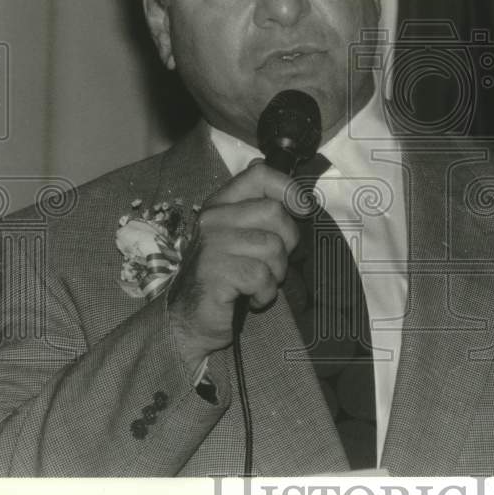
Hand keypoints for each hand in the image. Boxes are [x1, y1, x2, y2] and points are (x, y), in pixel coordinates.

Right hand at [167, 160, 298, 373]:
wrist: (190, 320)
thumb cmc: (225, 277)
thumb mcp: (240, 238)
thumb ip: (259, 212)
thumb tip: (288, 185)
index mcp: (221, 204)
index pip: (260, 174)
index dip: (289, 188)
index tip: (302, 209)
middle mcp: (213, 218)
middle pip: (274, 212)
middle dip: (287, 241)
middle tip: (273, 262)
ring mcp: (212, 245)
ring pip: (273, 246)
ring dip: (276, 273)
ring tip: (259, 283)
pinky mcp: (215, 272)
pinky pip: (262, 276)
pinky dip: (264, 293)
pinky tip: (251, 298)